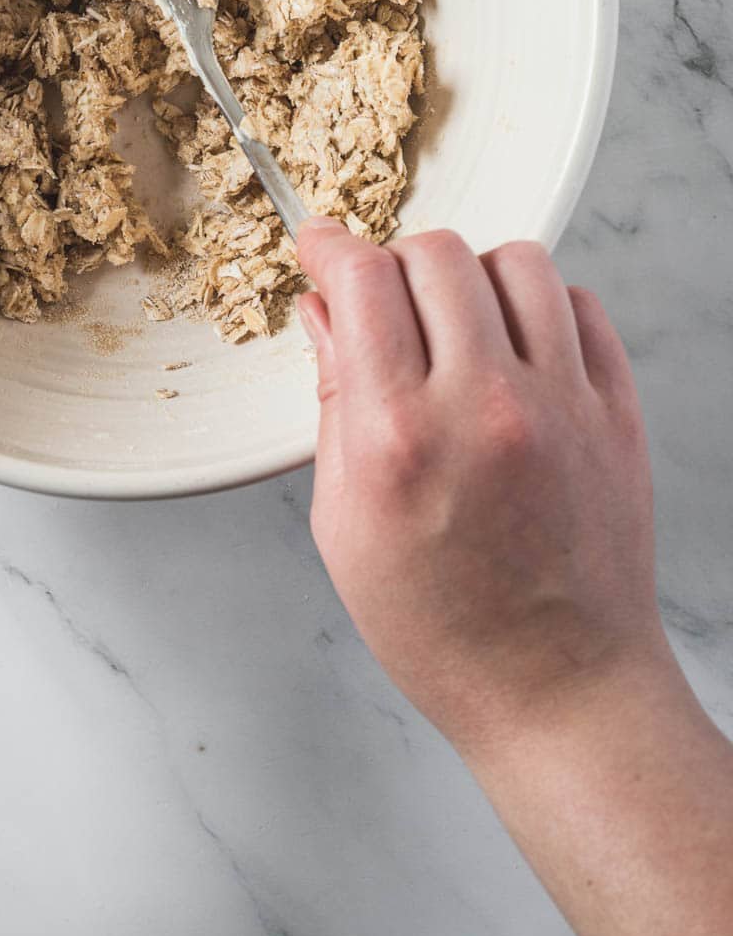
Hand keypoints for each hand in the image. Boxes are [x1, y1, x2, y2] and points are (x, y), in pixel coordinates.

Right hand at [297, 220, 671, 759]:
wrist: (558, 690)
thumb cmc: (443, 627)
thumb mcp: (344, 523)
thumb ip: (334, 402)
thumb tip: (323, 315)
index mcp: (400, 437)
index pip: (363, 280)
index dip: (330, 246)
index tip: (320, 246)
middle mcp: (484, 406)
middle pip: (437, 253)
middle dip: (395, 263)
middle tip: (384, 301)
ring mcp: (562, 405)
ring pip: (517, 262)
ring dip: (472, 276)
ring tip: (456, 322)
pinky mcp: (616, 414)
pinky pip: (583, 305)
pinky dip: (542, 307)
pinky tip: (516, 347)